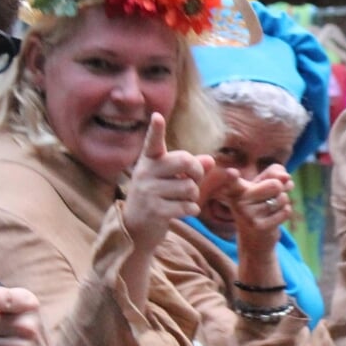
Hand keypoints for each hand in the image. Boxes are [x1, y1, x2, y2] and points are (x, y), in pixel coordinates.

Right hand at [124, 114, 210, 251]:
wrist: (135, 228)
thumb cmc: (157, 198)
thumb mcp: (169, 179)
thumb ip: (190, 168)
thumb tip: (210, 160)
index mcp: (149, 161)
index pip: (153, 142)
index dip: (156, 130)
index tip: (157, 116)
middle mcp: (146, 173)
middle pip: (184, 161)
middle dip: (198, 171)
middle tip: (195, 180)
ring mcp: (148, 192)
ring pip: (190, 188)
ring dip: (194, 197)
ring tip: (183, 200)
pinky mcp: (155, 210)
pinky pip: (187, 206)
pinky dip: (192, 210)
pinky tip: (182, 212)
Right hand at [212, 163, 294, 260]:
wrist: (255, 239)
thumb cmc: (261, 204)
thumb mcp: (265, 184)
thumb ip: (275, 174)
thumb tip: (286, 177)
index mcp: (236, 189)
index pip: (232, 181)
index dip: (231, 177)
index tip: (230, 173)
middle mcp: (238, 201)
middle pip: (275, 185)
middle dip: (279, 190)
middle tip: (267, 199)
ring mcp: (247, 215)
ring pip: (282, 198)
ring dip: (281, 203)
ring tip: (268, 210)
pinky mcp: (259, 226)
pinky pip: (285, 211)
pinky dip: (284, 213)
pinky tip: (272, 219)